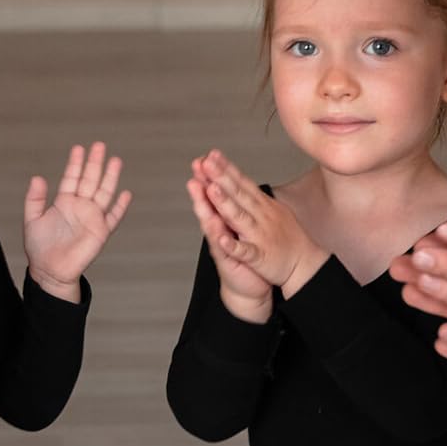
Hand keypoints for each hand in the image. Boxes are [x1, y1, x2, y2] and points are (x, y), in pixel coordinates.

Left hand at [24, 142, 130, 301]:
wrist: (50, 271)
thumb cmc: (39, 248)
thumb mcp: (32, 220)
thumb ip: (35, 199)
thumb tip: (37, 177)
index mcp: (64, 202)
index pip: (72, 178)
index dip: (75, 163)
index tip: (79, 148)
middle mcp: (80, 207)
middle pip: (90, 180)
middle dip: (94, 163)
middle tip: (99, 145)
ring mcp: (92, 218)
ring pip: (104, 193)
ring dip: (110, 178)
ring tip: (115, 161)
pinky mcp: (101, 232)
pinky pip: (113, 217)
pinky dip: (120, 207)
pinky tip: (126, 194)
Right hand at [187, 158, 271, 323]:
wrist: (248, 288)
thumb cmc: (245, 255)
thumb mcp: (237, 228)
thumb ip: (230, 208)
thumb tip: (227, 186)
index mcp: (223, 220)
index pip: (214, 195)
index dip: (209, 177)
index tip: (204, 157)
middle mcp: (218, 232)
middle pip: (208, 206)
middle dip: (203, 186)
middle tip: (197, 167)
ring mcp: (222, 248)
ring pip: (213, 225)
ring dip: (208, 209)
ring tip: (204, 192)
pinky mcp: (231, 264)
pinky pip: (228, 253)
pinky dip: (224, 244)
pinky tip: (220, 236)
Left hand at [197, 149, 326, 298]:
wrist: (306, 264)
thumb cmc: (288, 239)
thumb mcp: (273, 210)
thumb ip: (254, 197)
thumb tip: (239, 180)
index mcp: (262, 205)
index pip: (242, 182)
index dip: (227, 168)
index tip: (212, 154)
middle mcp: (261, 216)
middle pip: (238, 194)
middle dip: (221, 177)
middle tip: (206, 162)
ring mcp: (260, 235)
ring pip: (239, 217)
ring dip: (225, 203)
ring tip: (211, 189)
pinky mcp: (260, 256)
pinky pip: (246, 251)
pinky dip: (234, 246)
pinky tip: (222, 240)